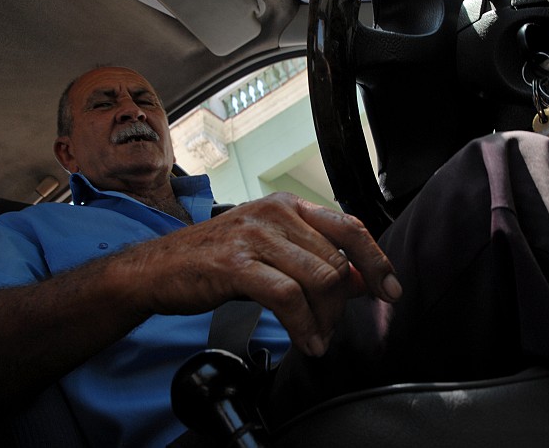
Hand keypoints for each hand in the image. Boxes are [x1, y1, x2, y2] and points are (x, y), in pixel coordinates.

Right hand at [119, 192, 401, 355]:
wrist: (157, 268)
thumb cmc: (216, 260)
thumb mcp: (271, 252)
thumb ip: (315, 261)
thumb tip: (361, 280)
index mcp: (289, 206)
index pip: (349, 227)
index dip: (376, 260)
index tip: (390, 290)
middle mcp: (276, 213)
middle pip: (337, 260)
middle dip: (342, 304)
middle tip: (331, 328)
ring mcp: (255, 235)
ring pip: (319, 278)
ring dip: (325, 319)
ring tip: (318, 338)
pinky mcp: (236, 264)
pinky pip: (288, 297)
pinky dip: (304, 326)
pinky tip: (306, 342)